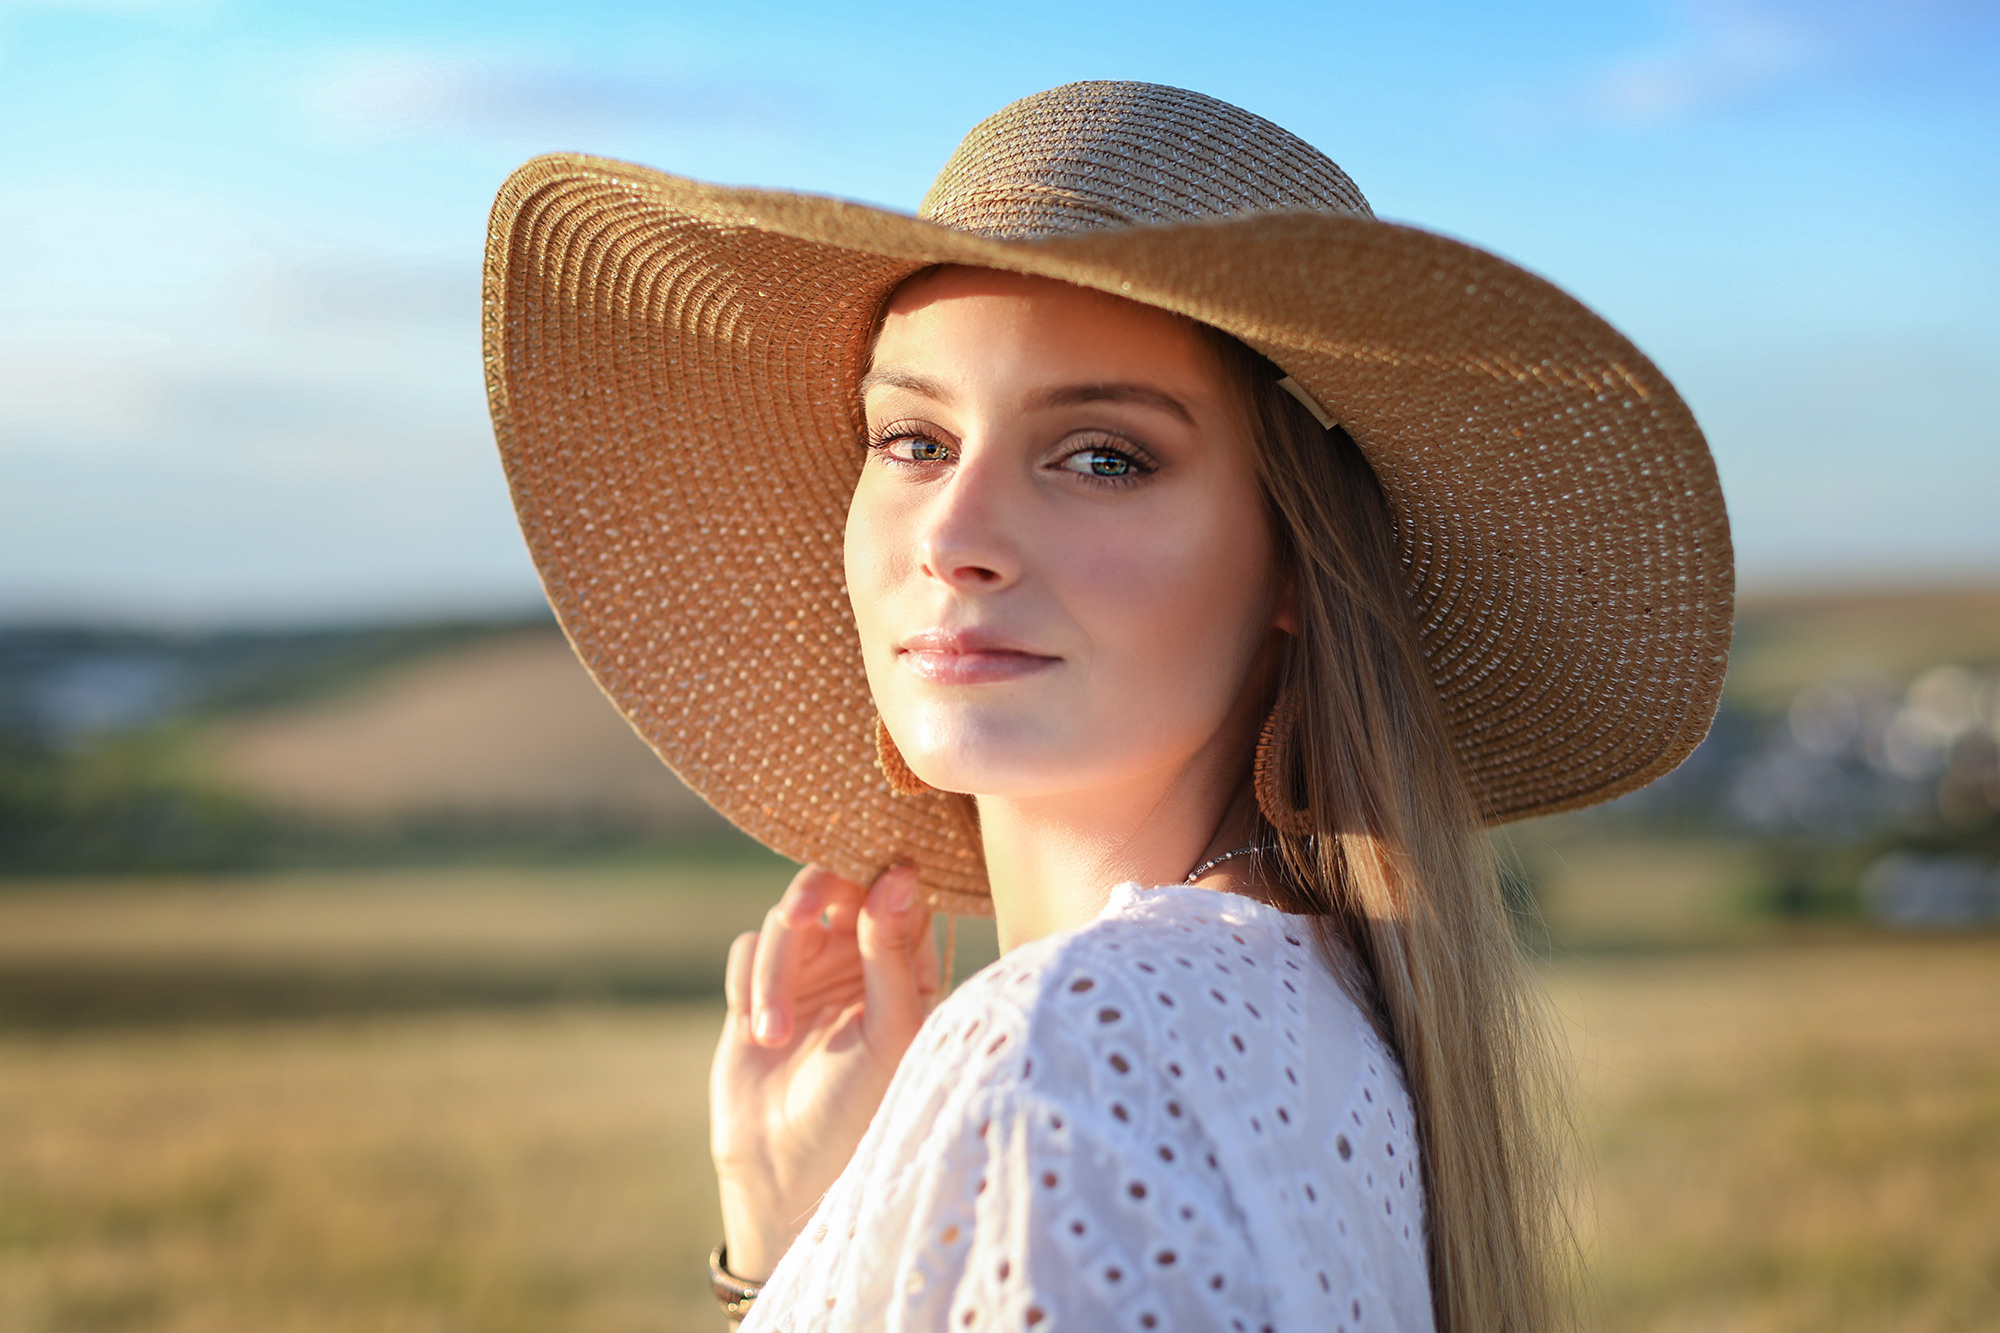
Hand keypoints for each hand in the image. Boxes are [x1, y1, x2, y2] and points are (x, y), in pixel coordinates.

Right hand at [709, 863, 939, 1279]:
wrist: (788, 1171)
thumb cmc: (860, 1109)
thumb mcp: (889, 1029)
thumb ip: (891, 951)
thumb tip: (899, 874)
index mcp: (908, 966)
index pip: (897, 889)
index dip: (875, 872)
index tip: (860, 884)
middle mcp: (860, 960)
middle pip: (837, 884)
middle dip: (813, 893)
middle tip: (798, 916)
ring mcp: (809, 972)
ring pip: (784, 919)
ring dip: (774, 969)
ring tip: (774, 1033)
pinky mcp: (758, 988)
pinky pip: (747, 948)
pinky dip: (748, 982)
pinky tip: (759, 1034)